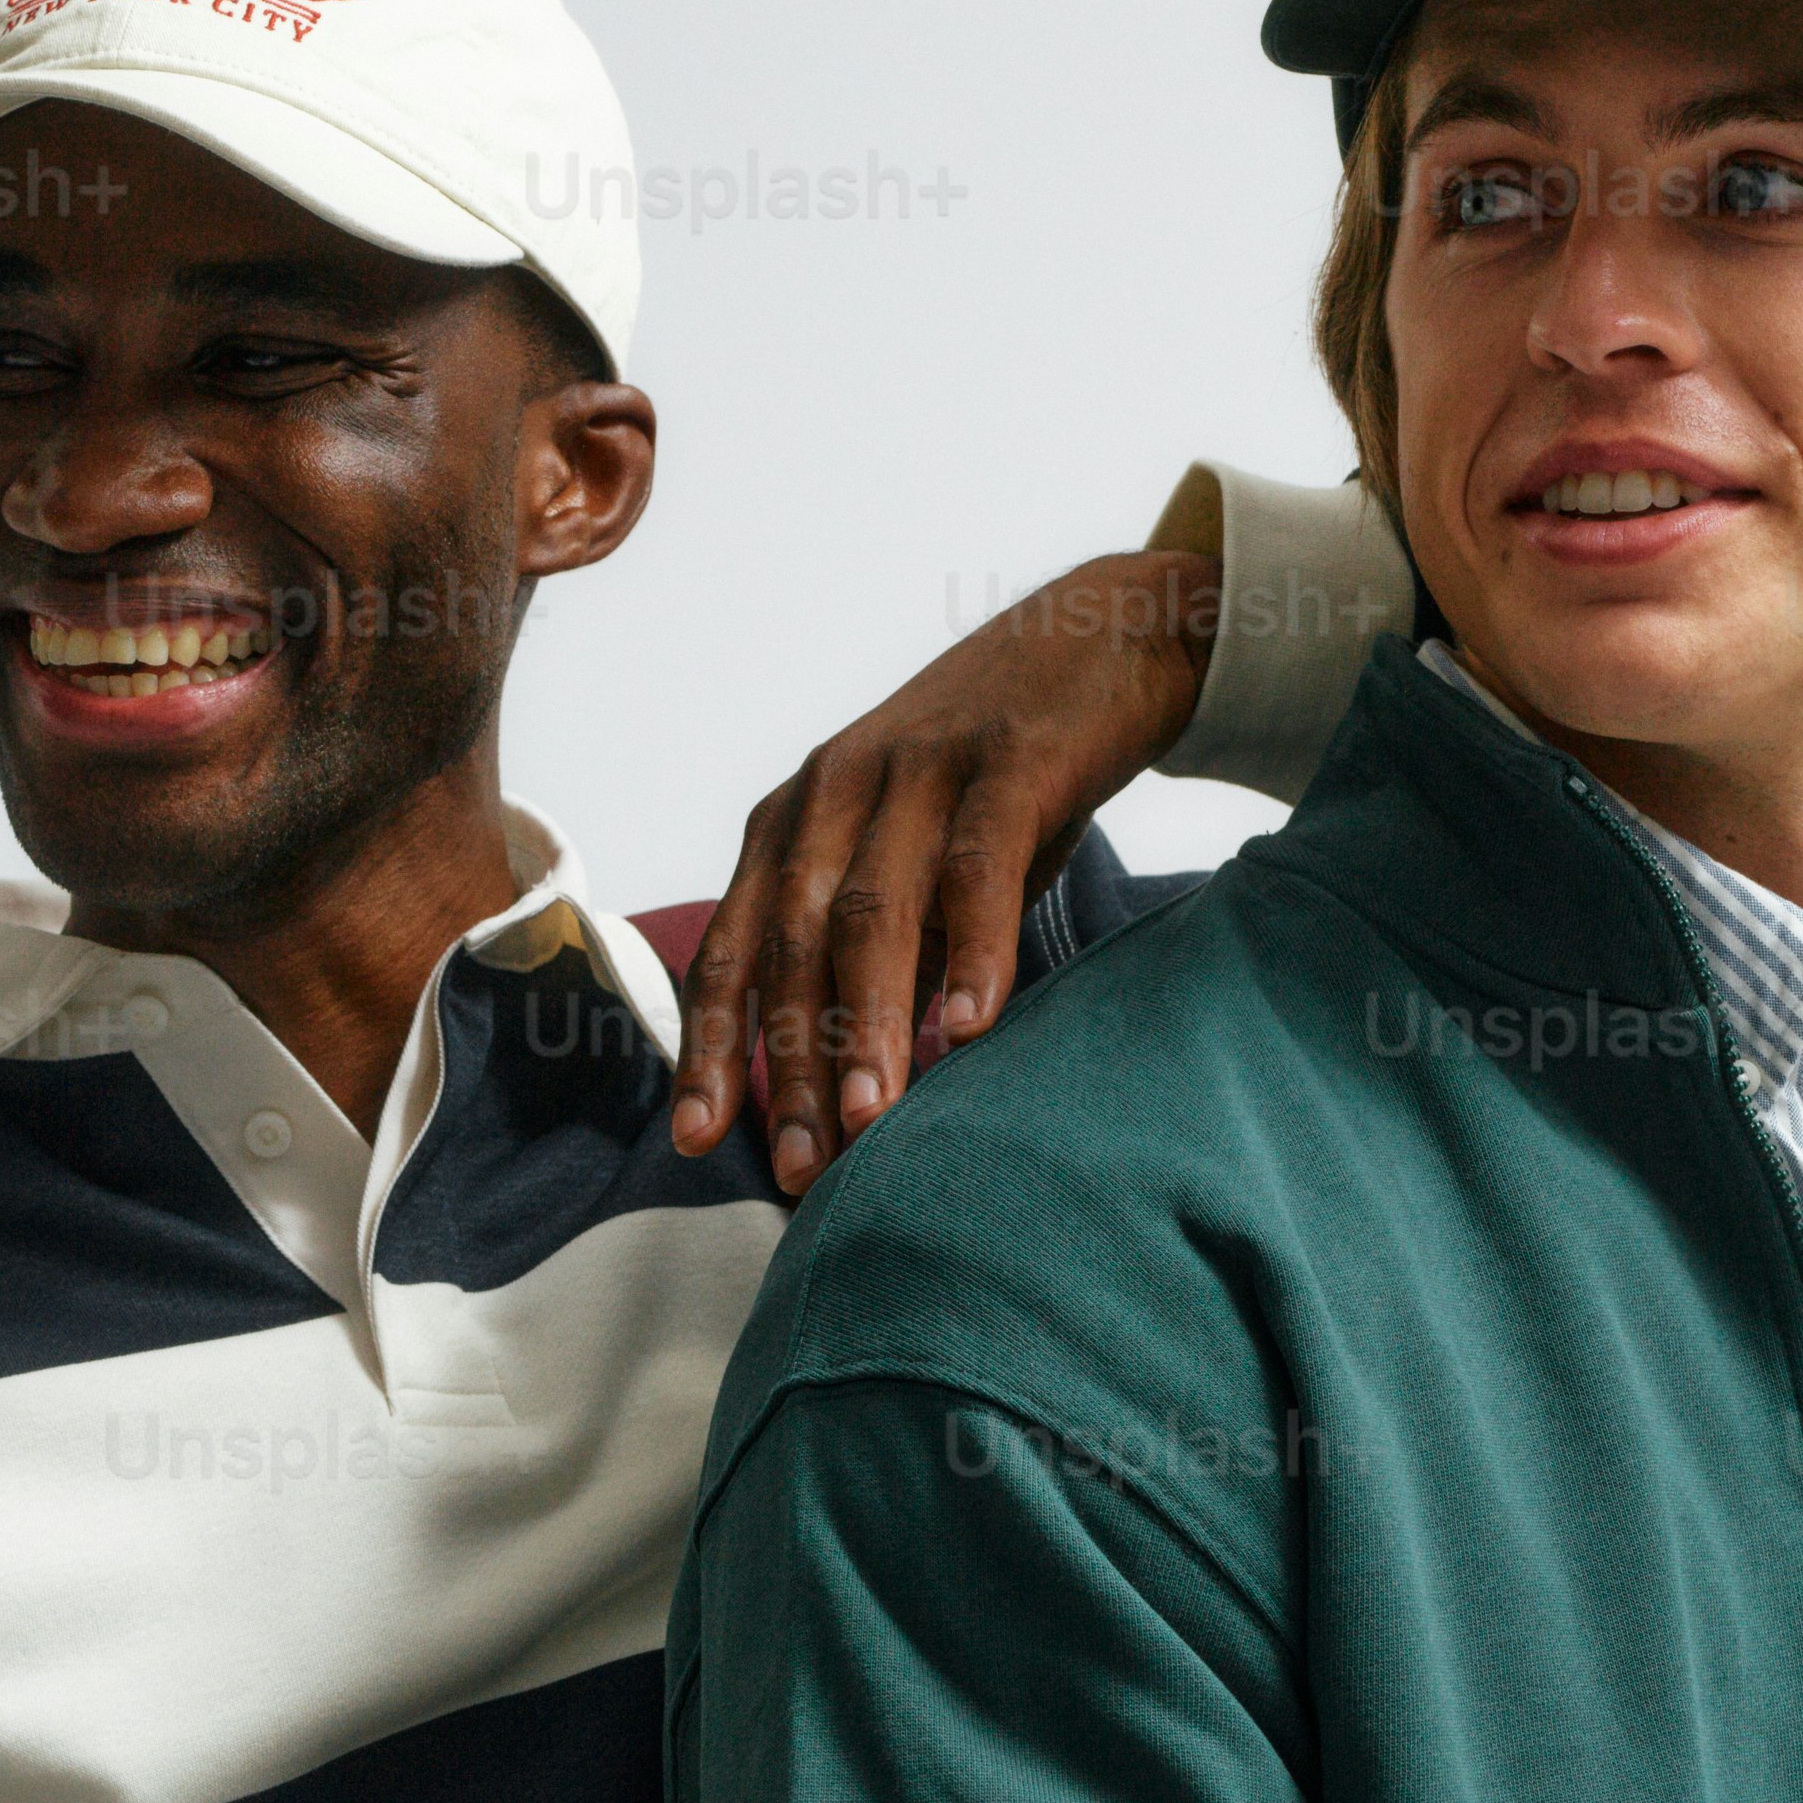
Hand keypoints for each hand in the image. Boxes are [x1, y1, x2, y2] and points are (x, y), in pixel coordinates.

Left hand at [672, 547, 1216, 1193]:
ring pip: (871, 912)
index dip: (711, 1048)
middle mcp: (837, 790)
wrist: (1105, 633)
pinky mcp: (1008, 760)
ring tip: (872, 1123)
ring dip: (864, 1025)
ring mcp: (919, 770)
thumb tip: (856, 1087)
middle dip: (788, 1064)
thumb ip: (881, 960)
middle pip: (791, 945)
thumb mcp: (918, 862)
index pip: (733, 949)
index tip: (697, 1142)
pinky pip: (978, 866)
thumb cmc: (1000, 776)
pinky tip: (971, 1030)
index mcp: (796, 821)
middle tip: (801, 1169)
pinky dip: (972, 951)